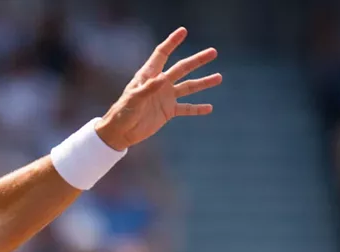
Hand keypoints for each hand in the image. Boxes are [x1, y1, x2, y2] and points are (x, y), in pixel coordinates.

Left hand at [95, 27, 221, 150]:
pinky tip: (209, 108)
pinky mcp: (168, 111)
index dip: (172, 43)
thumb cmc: (123, 112)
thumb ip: (148, 89)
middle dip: (197, 60)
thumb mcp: (133, 100)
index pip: (162, 55)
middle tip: (213, 52)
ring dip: (203, 83)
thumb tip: (163, 78)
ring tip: (219, 77)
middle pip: (182, 68)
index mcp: (149, 76)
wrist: (121, 132)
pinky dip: (197, 108)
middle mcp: (160, 84)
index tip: (183, 31)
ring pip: (188, 87)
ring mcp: (166, 97)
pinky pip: (186, 108)